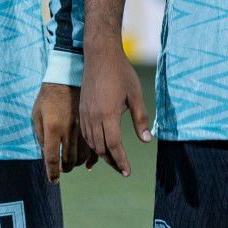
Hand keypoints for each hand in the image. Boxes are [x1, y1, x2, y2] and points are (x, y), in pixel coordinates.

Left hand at [32, 83, 93, 182]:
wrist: (67, 76)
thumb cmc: (48, 96)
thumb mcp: (36, 114)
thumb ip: (41, 135)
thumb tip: (46, 153)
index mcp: (53, 127)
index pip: (52, 158)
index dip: (52, 173)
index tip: (54, 181)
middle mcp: (69, 129)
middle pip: (70, 159)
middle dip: (66, 168)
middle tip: (63, 170)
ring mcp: (81, 125)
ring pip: (84, 153)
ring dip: (79, 162)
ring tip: (73, 164)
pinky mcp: (90, 121)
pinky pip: (94, 143)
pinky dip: (93, 155)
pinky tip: (90, 160)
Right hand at [79, 44, 150, 176]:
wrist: (100, 55)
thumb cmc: (121, 73)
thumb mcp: (135, 95)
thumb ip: (140, 118)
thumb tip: (146, 140)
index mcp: (107, 114)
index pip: (113, 145)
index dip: (121, 161)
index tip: (127, 172)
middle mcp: (93, 117)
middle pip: (100, 148)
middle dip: (112, 161)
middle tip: (122, 170)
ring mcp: (85, 113)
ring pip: (90, 142)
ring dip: (101, 154)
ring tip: (114, 160)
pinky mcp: (81, 109)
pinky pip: (85, 134)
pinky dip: (92, 144)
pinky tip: (100, 146)